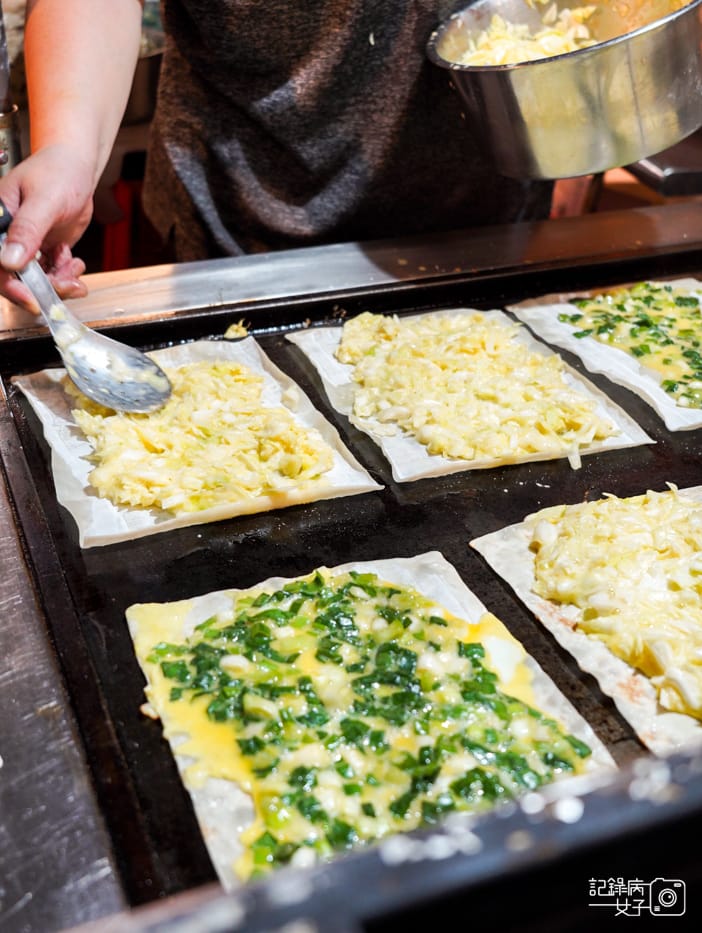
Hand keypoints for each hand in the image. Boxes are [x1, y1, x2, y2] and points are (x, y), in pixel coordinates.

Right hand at [0, 144, 94, 311]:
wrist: (76, 168)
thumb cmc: (57, 172)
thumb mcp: (44, 200)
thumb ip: (27, 230)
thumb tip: (11, 260)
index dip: (12, 286)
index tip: (34, 299)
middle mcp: (6, 236)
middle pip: (15, 278)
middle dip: (44, 288)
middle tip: (69, 286)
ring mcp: (24, 245)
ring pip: (35, 281)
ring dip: (58, 282)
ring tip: (74, 269)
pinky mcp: (40, 251)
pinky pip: (50, 275)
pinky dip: (65, 276)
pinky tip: (74, 263)